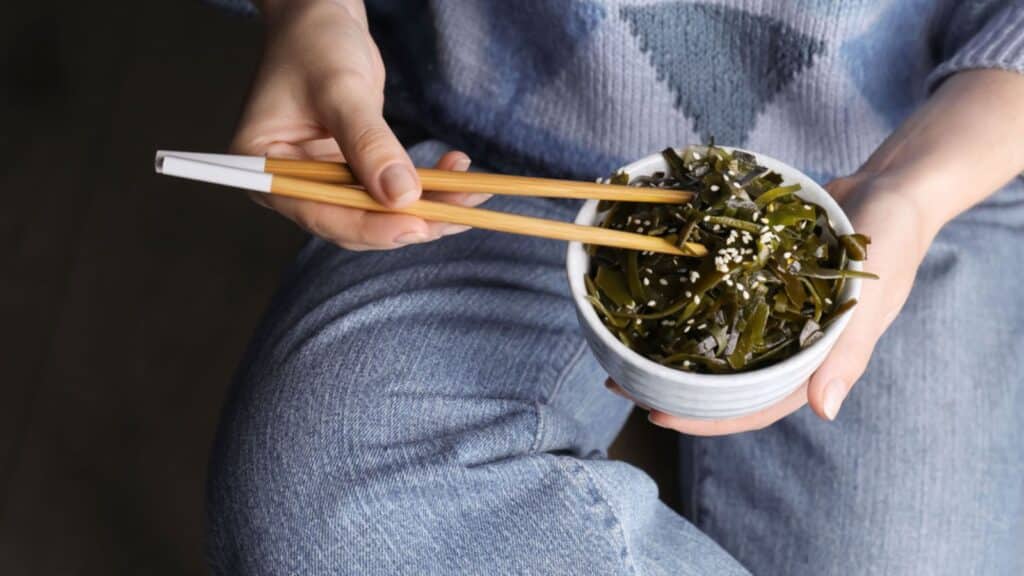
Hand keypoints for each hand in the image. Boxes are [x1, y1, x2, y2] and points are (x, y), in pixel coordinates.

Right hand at [235, 0, 485, 249]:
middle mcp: (290, 183)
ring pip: (379, 213)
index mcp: (264, 167)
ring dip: (428, 208)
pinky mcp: (352, 173)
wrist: (322, 18)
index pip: (318, 211)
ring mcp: (322, 181)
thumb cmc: (315, 43)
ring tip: (471, 195)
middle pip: (352, 220)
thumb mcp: (341, 89)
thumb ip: (369, 143)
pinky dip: (428, 188)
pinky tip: (459, 172)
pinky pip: (391, 192)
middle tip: (457, 215)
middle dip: (407, 220)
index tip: (416, 226)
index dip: (369, 226)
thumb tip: (401, 197)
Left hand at [607, 173, 935, 435]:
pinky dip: (684, 302)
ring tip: (617, 346)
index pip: (753, 407)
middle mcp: (785, 345)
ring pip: (711, 342)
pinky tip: (647, 295)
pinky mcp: (757, 283)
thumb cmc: (891, 245)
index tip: (655, 415)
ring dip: (667, 347)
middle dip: (670, 386)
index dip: (705, 417)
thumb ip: (847, 353)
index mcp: (812, 364)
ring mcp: (769, 314)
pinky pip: (715, 299)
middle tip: (617, 381)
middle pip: (721, 381)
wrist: (888, 190)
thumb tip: (824, 411)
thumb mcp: (871, 298)